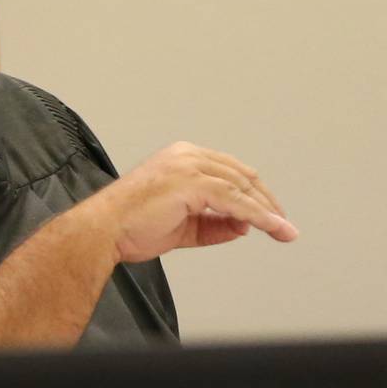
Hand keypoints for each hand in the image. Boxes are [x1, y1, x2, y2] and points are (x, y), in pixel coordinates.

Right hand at [82, 142, 298, 263]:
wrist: (102, 231)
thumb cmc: (130, 227)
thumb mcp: (183, 226)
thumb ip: (213, 224)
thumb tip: (243, 226)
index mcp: (181, 158)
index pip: (229, 171)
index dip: (253, 193)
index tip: (269, 214)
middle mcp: (187, 156)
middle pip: (241, 175)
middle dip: (266, 201)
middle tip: (283, 224)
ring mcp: (189, 167)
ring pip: (242, 188)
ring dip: (267, 211)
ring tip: (283, 230)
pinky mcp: (192, 184)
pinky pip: (235, 201)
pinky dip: (258, 216)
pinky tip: (271, 228)